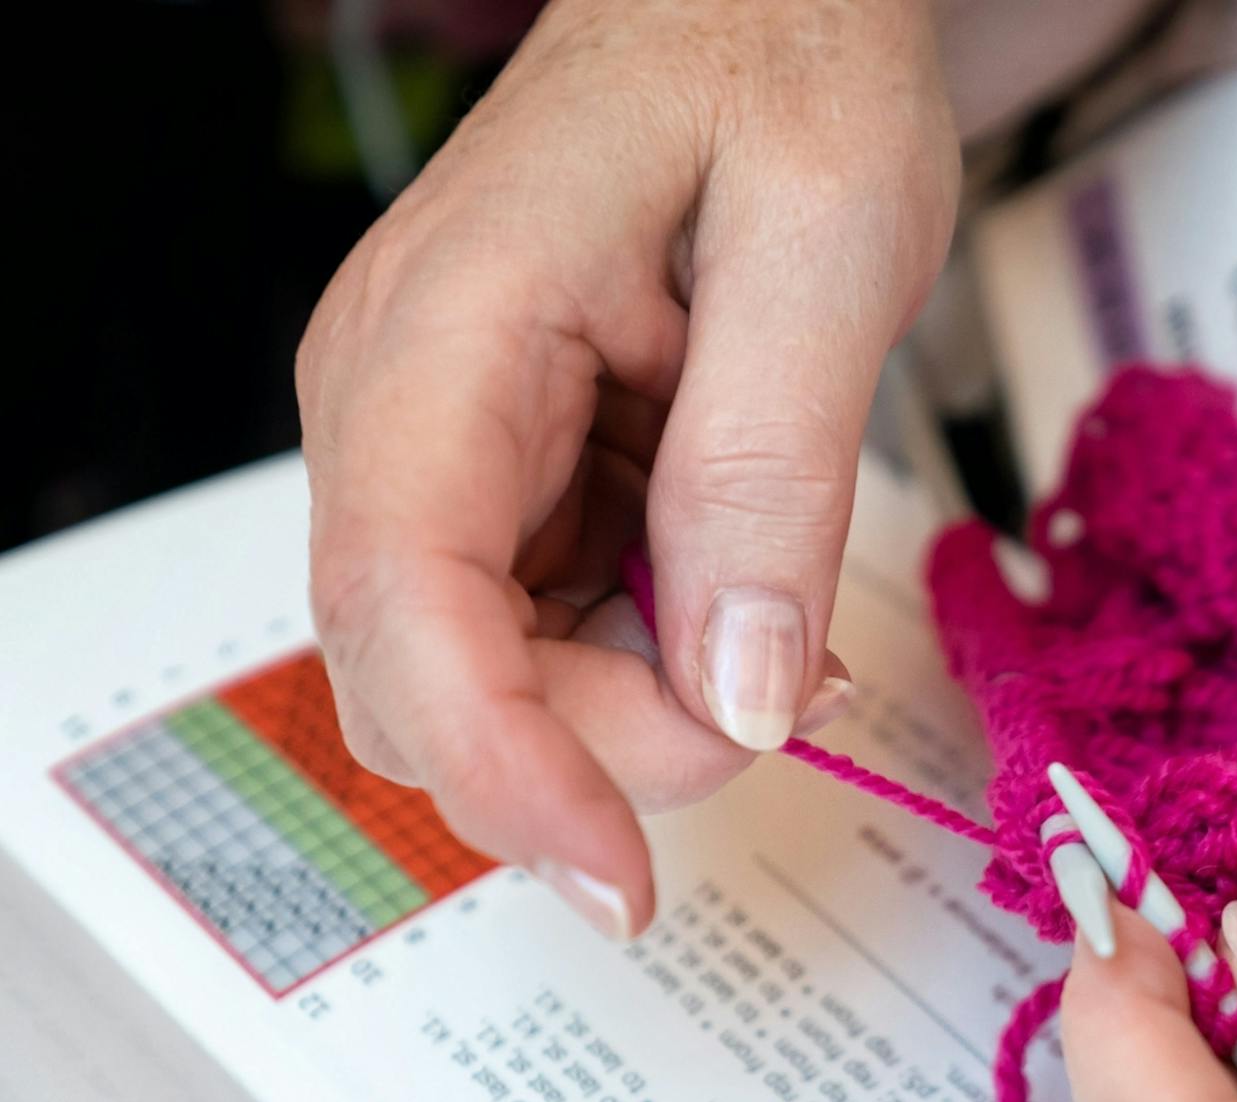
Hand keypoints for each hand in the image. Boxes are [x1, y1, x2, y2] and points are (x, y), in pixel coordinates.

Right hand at [298, 0, 957, 935]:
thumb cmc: (778, 57)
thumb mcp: (822, 247)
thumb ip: (771, 475)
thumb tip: (740, 691)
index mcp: (446, 337)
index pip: (407, 604)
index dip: (505, 770)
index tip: (619, 877)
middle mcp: (407, 410)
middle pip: (437, 681)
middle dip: (604, 747)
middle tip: (780, 696)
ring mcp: (450, 453)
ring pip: (495, 682)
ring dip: (639, 711)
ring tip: (782, 634)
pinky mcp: (512, 482)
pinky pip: (556, 633)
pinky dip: (655, 665)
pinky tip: (747, 612)